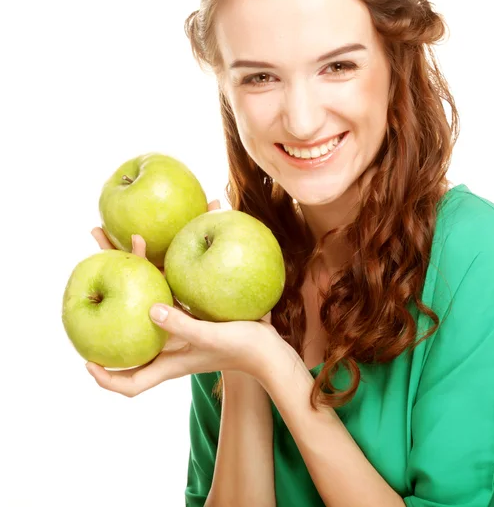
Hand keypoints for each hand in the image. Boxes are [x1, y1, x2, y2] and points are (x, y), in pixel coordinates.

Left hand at [85, 200, 278, 396]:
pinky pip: (174, 293)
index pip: (131, 383)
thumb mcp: (211, 337)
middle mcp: (171, 346)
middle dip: (111, 300)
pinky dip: (168, 273)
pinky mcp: (196, 314)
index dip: (106, 376)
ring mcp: (182, 329)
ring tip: (129, 243)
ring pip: (150, 304)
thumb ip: (181, 325)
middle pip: (131, 332)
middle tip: (97, 262)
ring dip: (138, 276)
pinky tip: (168, 249)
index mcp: (170, 362)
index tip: (87, 360)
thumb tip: (149, 308)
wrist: (272, 347)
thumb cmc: (244, 349)